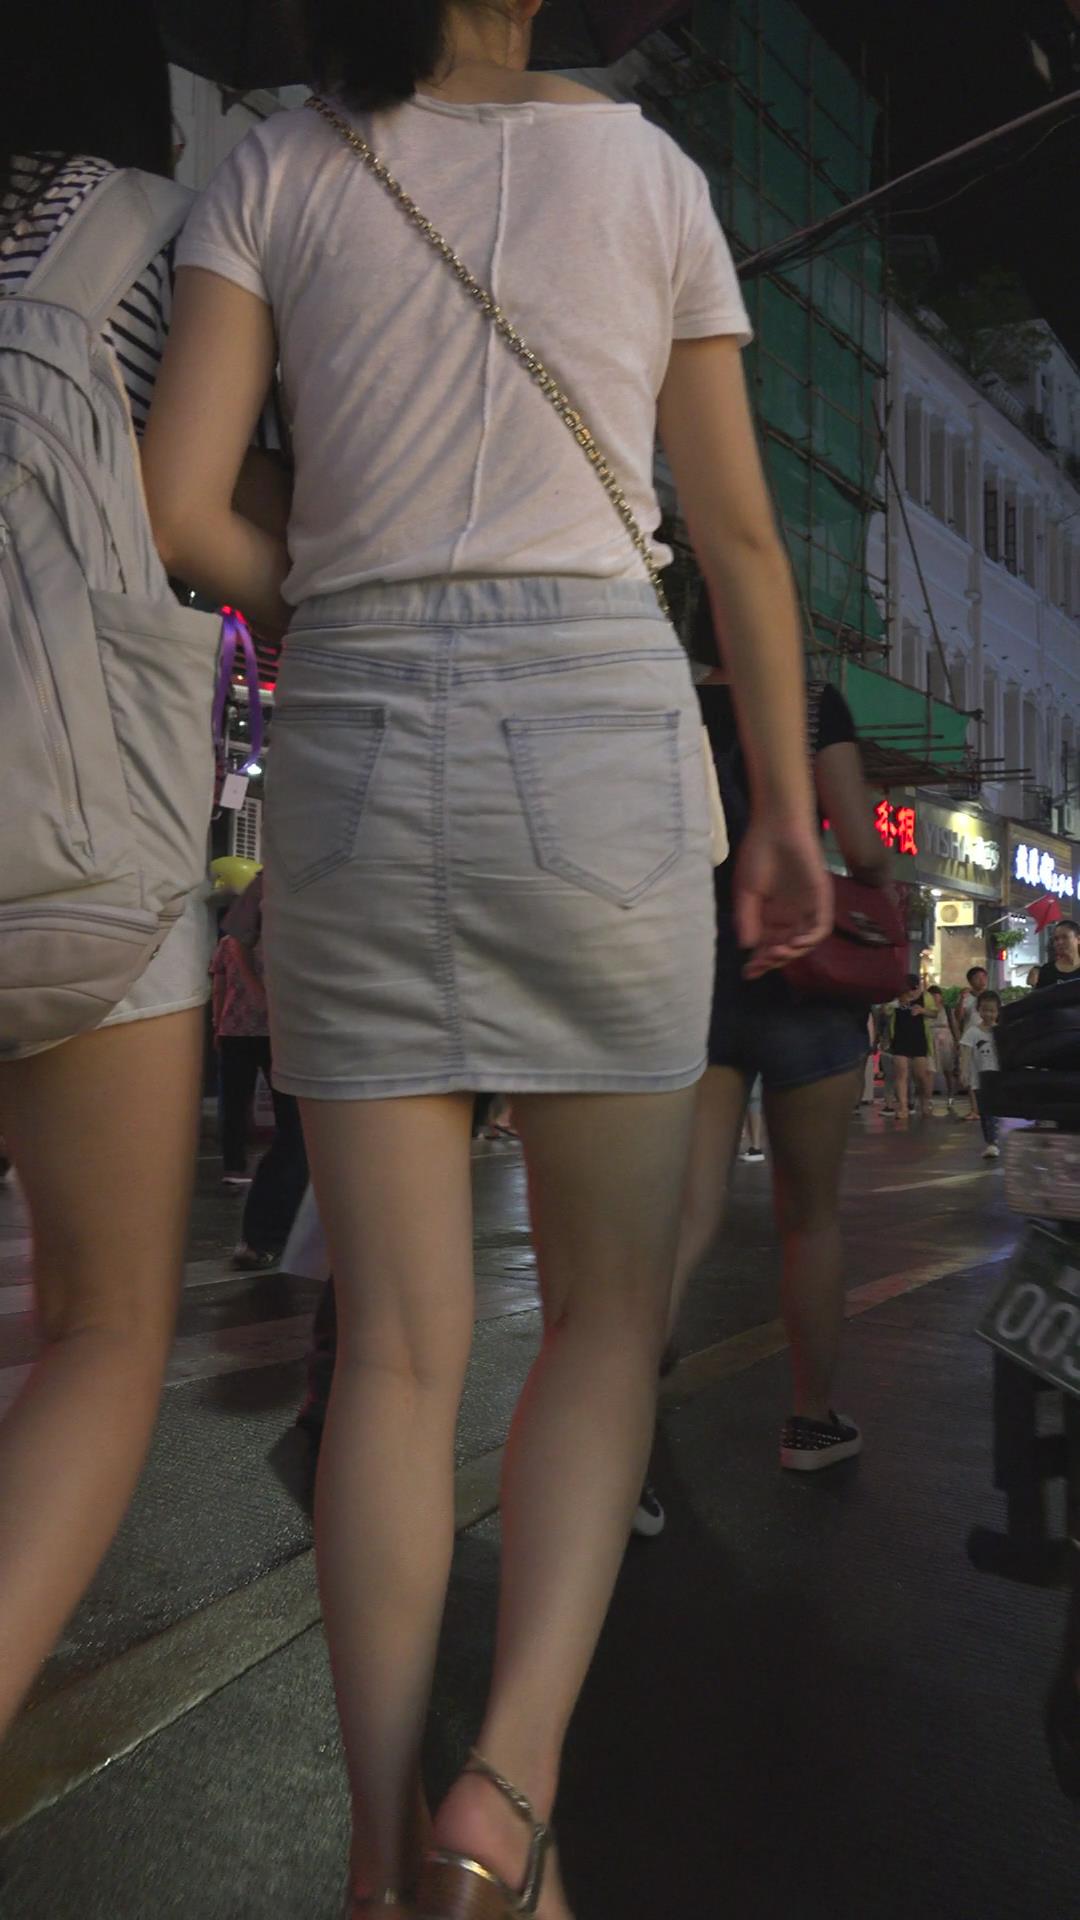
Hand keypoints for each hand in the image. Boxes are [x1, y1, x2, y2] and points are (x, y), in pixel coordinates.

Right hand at [733, 815, 833, 978]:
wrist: (777, 827)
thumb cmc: (758, 855)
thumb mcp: (745, 892)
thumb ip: (747, 919)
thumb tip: (746, 947)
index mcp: (770, 915)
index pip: (767, 945)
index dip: (759, 962)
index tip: (747, 973)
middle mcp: (790, 916)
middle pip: (785, 948)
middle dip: (773, 960)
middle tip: (761, 964)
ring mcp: (807, 908)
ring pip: (803, 942)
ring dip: (792, 953)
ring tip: (776, 953)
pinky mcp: (821, 899)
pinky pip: (821, 926)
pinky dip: (810, 938)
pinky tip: (795, 943)